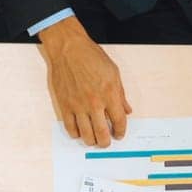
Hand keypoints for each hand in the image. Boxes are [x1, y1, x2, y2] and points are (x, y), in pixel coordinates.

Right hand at [39, 17, 130, 147]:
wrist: (68, 49)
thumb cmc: (91, 57)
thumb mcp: (113, 72)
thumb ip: (120, 94)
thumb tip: (126, 109)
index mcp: (110, 94)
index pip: (119, 122)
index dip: (121, 132)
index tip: (119, 134)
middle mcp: (94, 102)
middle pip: (102, 134)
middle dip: (106, 142)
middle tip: (106, 142)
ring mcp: (78, 106)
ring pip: (86, 135)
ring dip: (92, 141)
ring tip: (94, 138)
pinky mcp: (65, 105)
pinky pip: (70, 128)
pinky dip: (76, 134)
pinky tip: (80, 132)